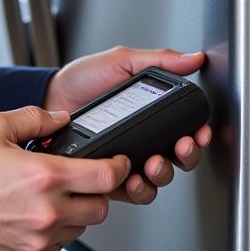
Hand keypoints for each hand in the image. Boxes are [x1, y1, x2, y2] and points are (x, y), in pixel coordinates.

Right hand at [0, 105, 129, 250]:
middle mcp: (47, 210)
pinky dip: (54, 231)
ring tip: (50, 197)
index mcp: (44, 176)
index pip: (106, 177)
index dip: (119, 168)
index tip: (118, 164)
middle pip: (101, 208)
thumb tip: (60, 117)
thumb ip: (35, 117)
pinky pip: (58, 245)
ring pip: (80, 228)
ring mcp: (39, 238)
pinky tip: (34, 214)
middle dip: (96, 192)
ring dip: (75, 212)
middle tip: (80, 180)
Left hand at [42, 46, 211, 205]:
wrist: (50, 96)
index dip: (197, 134)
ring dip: (162, 174)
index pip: (185, 130)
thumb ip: (158, 60)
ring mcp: (127, 159)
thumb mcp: (122, 62)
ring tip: (153, 164)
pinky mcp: (109, 176)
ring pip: (158, 179)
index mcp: (152, 114)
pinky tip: (132, 179)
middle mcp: (144, 139)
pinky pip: (131, 192)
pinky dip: (137, 190)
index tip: (198, 132)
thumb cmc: (83, 79)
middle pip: (178, 159)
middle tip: (179, 148)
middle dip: (185, 157)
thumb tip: (192, 58)